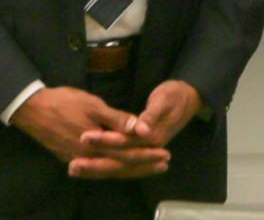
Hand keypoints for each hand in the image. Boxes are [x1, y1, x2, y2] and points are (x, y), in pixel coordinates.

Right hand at [10, 86, 165, 177]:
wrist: (32, 109)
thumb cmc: (65, 103)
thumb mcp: (94, 106)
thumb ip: (118, 119)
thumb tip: (142, 130)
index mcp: (95, 145)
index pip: (127, 155)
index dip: (147, 155)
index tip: (165, 154)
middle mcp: (87, 158)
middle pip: (120, 167)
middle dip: (143, 166)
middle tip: (164, 164)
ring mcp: (77, 160)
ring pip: (109, 170)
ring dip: (130, 170)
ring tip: (149, 168)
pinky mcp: (70, 158)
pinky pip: (97, 169)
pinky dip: (112, 170)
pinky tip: (121, 168)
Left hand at [69, 79, 202, 178]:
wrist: (190, 97)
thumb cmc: (176, 95)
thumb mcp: (164, 99)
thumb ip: (151, 115)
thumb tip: (142, 131)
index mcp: (153, 137)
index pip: (125, 144)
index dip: (105, 141)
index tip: (84, 137)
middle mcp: (148, 148)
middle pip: (120, 161)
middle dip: (96, 164)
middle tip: (73, 165)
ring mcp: (145, 150)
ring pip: (119, 164)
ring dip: (98, 168)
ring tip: (75, 168)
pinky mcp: (140, 148)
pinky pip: (121, 160)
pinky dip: (105, 164)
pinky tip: (90, 165)